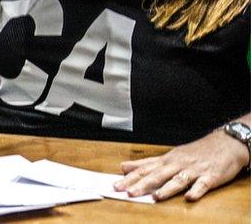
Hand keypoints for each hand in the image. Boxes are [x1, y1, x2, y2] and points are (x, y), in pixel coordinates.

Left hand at [114, 128, 250, 201]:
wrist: (225, 144)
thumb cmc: (195, 152)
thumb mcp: (169, 155)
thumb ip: (147, 163)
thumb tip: (124, 167)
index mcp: (167, 160)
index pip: (145, 169)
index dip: (130, 178)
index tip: (116, 185)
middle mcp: (177, 164)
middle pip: (157, 175)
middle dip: (142, 184)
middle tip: (128, 192)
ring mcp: (194, 170)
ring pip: (178, 180)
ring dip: (166, 189)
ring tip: (155, 197)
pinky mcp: (210, 176)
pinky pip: (202, 185)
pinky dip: (196, 190)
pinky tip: (189, 197)